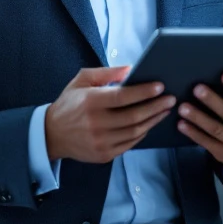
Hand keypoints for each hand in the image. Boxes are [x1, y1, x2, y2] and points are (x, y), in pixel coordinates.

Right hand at [45, 67, 175, 163]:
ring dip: (153, 120)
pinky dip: (143, 133)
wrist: (52, 134)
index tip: (160, 86)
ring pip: (135, 131)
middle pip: (134, 116)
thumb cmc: (69, 104)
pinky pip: (130, 144)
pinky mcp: (104, 154)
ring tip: (164, 110)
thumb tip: (130, 69)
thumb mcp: (82, 80)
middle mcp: (96, 123)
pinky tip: (150, 123)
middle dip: (156, 107)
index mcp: (90, 102)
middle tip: (170, 99)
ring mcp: (100, 141)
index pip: (123, 97)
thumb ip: (106, 72)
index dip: (144, 92)